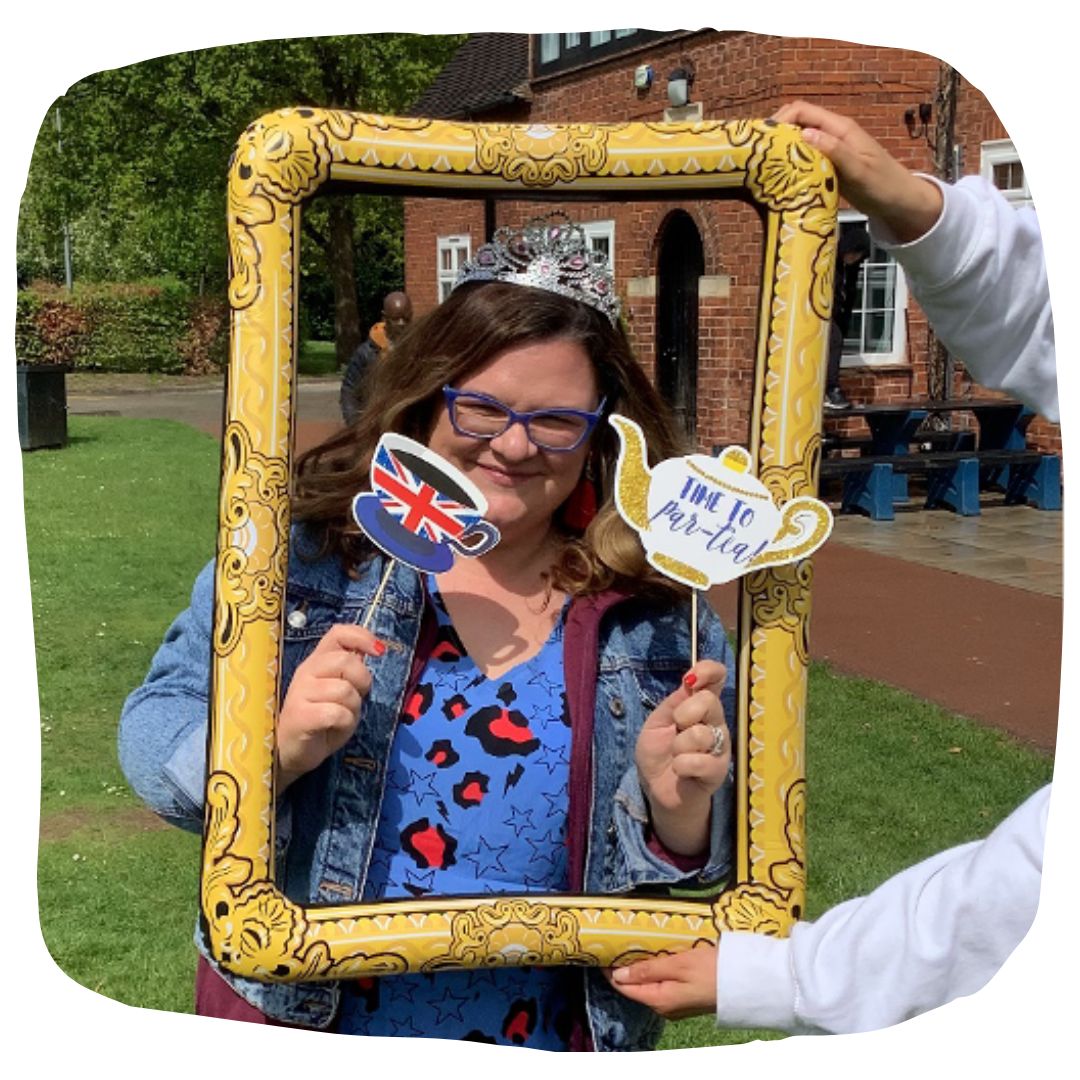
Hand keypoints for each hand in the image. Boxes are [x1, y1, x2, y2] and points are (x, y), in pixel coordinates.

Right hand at [276, 623, 384, 787]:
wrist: (290, 752)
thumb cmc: (320, 721)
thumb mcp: (340, 692)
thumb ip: (351, 673)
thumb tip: (372, 651)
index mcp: (317, 662)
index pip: (338, 634)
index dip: (362, 637)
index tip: (379, 651)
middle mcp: (306, 671)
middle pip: (346, 660)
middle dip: (362, 681)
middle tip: (356, 698)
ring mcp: (300, 693)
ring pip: (344, 690)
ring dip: (353, 707)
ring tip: (342, 718)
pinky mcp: (300, 716)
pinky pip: (336, 713)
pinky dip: (345, 723)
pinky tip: (334, 728)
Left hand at [605, 944, 718, 1019]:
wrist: (745, 982)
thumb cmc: (711, 970)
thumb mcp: (677, 964)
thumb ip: (647, 969)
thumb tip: (618, 975)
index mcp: (659, 1000)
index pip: (625, 987)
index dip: (610, 970)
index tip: (601, 950)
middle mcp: (665, 1006)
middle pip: (635, 987)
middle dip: (624, 967)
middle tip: (616, 941)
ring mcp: (676, 1004)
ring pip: (649, 984)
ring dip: (640, 967)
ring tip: (632, 944)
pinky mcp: (686, 997)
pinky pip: (661, 984)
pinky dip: (654, 969)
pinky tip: (655, 954)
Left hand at [635, 660, 730, 855]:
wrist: (657, 789)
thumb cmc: (658, 753)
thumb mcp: (657, 722)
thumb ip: (675, 702)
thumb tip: (690, 680)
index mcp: (699, 705)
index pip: (716, 678)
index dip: (709, 670)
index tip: (693, 677)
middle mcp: (715, 721)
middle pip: (710, 701)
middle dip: (684, 713)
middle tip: (676, 727)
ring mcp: (720, 745)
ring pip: (701, 733)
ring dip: (678, 746)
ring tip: (676, 756)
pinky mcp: (719, 770)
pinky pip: (699, 760)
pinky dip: (682, 764)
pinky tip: (680, 770)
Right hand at [773, 100, 943, 242]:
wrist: (898, 201)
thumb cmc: (882, 184)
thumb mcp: (859, 170)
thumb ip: (834, 150)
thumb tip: (805, 134)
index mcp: (840, 128)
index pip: (802, 110)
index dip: (780, 119)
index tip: (764, 139)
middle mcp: (832, 134)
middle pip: (796, 123)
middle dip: (777, 133)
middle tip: (760, 155)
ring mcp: (830, 149)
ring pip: (798, 140)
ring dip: (782, 149)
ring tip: (765, 166)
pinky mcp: (828, 164)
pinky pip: (804, 157)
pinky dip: (791, 163)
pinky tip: (781, 177)